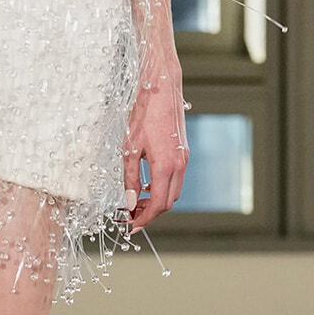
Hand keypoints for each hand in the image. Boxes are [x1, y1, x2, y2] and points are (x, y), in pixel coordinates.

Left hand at [123, 64, 189, 232]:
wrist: (162, 88)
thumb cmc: (143, 115)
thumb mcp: (130, 149)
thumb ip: (130, 179)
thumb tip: (129, 203)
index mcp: (167, 166)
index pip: (159, 205)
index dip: (144, 219)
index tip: (130, 226)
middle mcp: (180, 165)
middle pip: (169, 202)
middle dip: (150, 212)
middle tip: (130, 215)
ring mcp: (184, 158)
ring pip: (174, 191)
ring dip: (157, 200)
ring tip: (136, 201)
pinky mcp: (183, 151)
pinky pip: (176, 178)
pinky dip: (162, 187)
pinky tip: (147, 183)